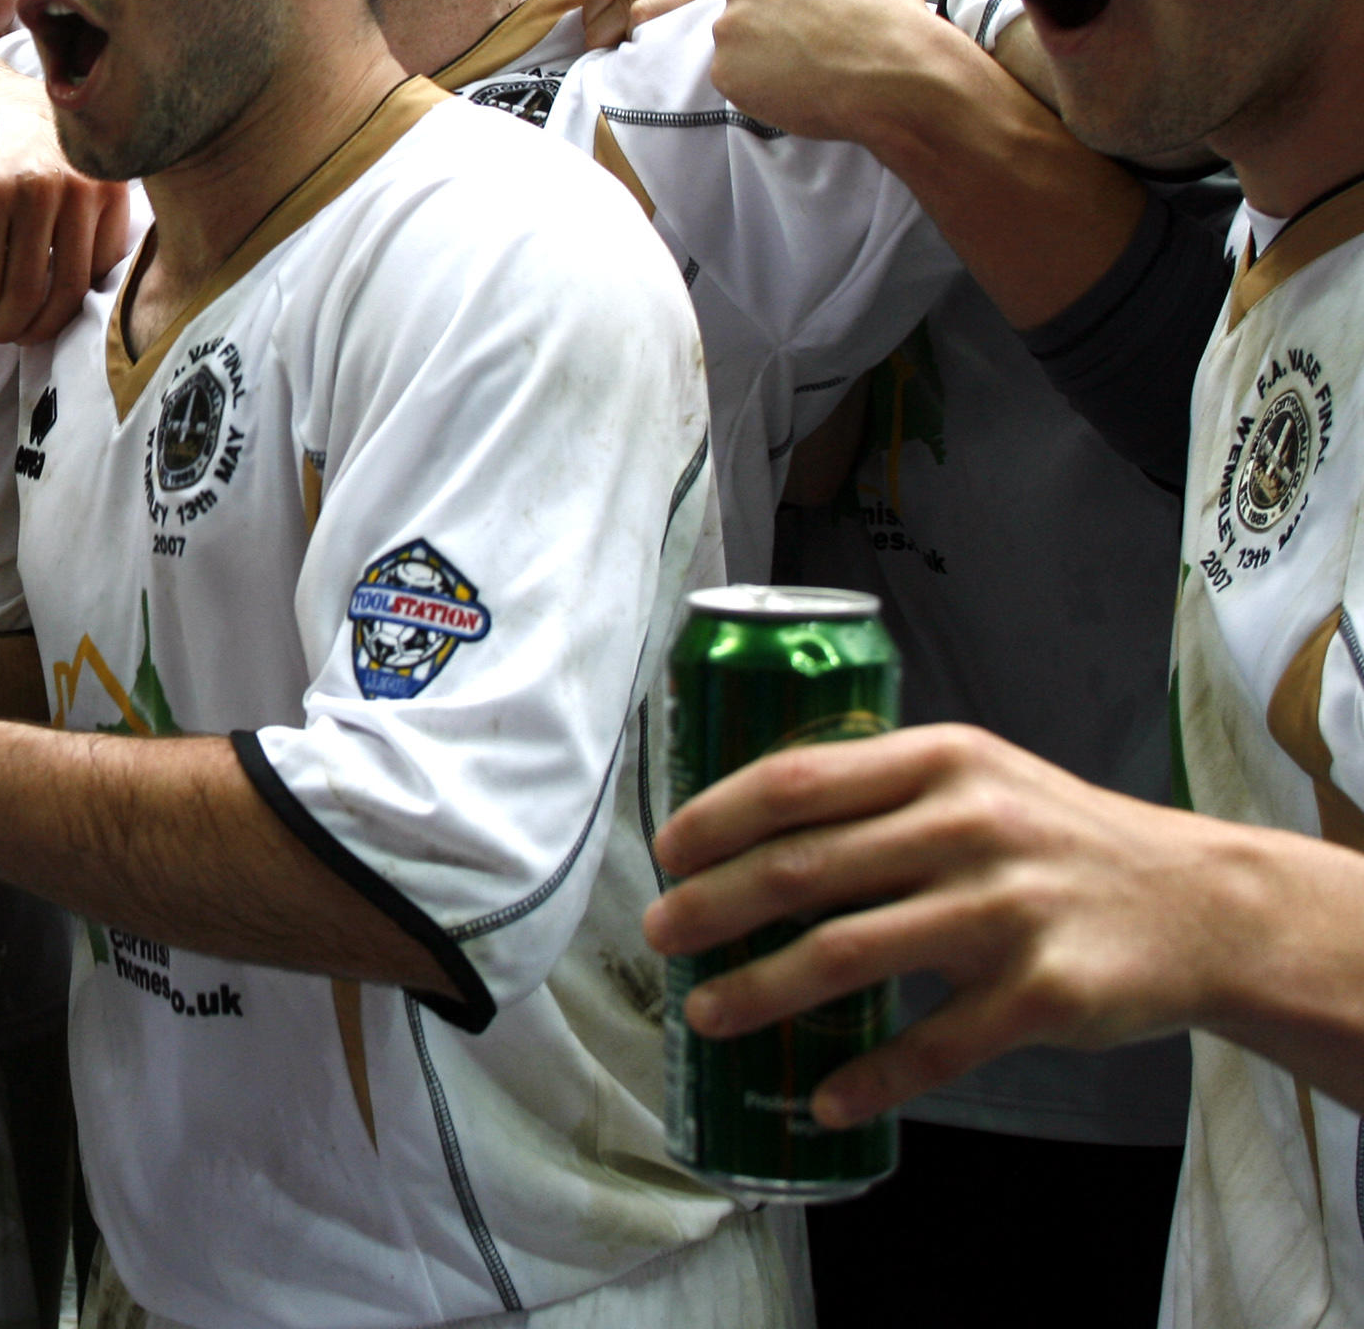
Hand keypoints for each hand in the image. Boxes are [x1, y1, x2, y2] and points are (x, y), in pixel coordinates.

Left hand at [0, 79, 130, 346]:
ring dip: (44, 324)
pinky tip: (54, 293)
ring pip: (71, 290)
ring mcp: (81, 189)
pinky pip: (102, 267)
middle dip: (5, 329)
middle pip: (28, 296)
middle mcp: (38, 189)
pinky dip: (79, 293)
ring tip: (22, 326)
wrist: (14, 115)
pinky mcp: (112, 191)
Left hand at [646, 724, 1242, 1129]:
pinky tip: (822, 1099)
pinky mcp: (1043, 993)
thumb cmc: (1058, 839)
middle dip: (713, 906)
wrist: (1201, 905)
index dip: (716, 818)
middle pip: (804, 869)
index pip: (797, 781)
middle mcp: (970, 825)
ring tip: (707, 1014)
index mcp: (940, 760)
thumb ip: (878, 793)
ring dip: (762, 991)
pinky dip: (870, 1078)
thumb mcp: (976, 780)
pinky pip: (934, 1045)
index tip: (666, 853)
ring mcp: (1007, 911)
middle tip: (659, 936)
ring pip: (848, 955)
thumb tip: (744, 829)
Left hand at [713, 0, 961, 144]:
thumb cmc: (890, 20)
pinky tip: (796, 90)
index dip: (790, 2)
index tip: (808, 19)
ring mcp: (731, 24)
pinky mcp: (725, 69)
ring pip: (738, 44)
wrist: (890, 64)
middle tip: (806, 49)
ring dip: (763, 58)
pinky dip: (760, 91)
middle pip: (747, 5)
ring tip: (807, 72)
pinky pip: (737, 81)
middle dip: (770, 26)